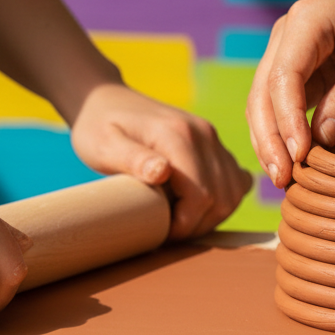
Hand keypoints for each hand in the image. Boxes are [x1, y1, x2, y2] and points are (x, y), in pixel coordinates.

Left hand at [70, 82, 252, 238]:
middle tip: (170, 233)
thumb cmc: (98, 127)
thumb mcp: (104, 145)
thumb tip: (163, 173)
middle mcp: (203, 134)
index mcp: (178, 135)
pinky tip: (197, 205)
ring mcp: (211, 137)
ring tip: (182, 222)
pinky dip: (224, 199)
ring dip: (213, 215)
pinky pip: (236, 179)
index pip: (202, 194)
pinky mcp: (213, 144)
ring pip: (234, 191)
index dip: (186, 224)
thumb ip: (133, 159)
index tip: (163, 234)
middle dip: (200, 225)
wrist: (105, 100)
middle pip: (222, 197)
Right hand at [246, 0, 334, 187]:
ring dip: (269, 141)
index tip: (299, 156)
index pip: (284, 76)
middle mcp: (286, 34)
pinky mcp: (295, 73)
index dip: (287, 120)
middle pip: (262, 92)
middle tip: (283, 179)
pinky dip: (280, 135)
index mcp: (308, 21)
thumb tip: (318, 140)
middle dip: (269, 138)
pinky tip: (290, 164)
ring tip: (282, 179)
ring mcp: (286, 53)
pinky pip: (278, 108)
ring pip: (262, 103)